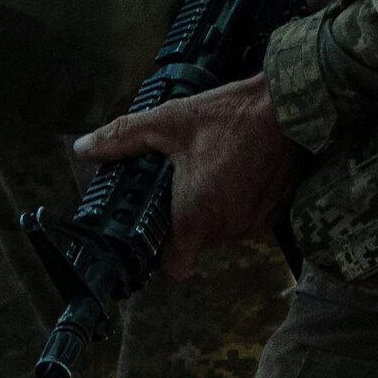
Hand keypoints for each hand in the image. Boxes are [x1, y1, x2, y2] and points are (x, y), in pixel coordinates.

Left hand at [72, 74, 298, 280]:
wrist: (292, 107)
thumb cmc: (230, 117)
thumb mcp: (169, 122)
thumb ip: (122, 138)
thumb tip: (85, 148)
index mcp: (198, 216)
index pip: (174, 269)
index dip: (160, 260)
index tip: (153, 238)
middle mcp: (229, 229)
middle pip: (197, 244)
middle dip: (186, 220)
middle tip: (180, 185)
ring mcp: (257, 223)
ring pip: (224, 230)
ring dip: (214, 210)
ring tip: (211, 171)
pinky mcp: (278, 213)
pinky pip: (249, 218)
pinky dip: (239, 202)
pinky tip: (237, 170)